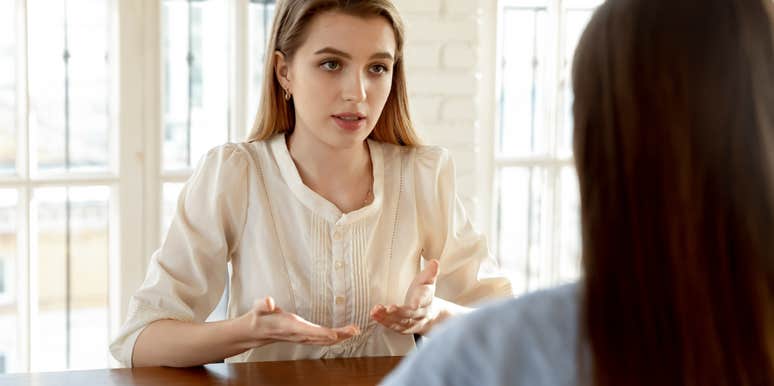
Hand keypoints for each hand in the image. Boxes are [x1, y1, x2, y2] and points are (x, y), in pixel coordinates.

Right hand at [240, 296, 359, 346]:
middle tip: (354, 330)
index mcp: (290, 327)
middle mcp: (299, 335)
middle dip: (338, 335)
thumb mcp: (259, 307)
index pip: (308, 331)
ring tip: (355, 331)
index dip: (321, 333)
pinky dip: (335, 338)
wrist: (257, 331)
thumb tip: (269, 302)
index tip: (334, 334)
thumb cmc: (261, 317)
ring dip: (340, 337)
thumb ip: (263, 304)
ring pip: (324, 340)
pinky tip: (345, 335)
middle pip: (321, 338)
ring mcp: (303, 338)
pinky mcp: (305, 337)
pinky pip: (322, 340)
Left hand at [370, 259, 440, 334]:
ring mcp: (411, 323)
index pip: (423, 301)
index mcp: (426, 300)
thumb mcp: (428, 282)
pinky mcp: (402, 328)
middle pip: (410, 314)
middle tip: (389, 308)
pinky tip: (374, 315)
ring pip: (399, 321)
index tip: (414, 304)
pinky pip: (392, 326)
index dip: (419, 302)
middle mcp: (419, 314)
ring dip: (387, 317)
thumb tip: (434, 262)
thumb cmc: (425, 295)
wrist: (430, 315)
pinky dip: (383, 321)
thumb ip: (430, 273)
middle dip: (399, 312)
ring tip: (376, 311)